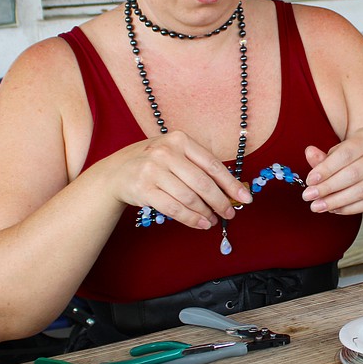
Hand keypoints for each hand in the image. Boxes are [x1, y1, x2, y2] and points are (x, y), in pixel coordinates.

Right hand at [111, 131, 252, 228]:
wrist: (118, 171)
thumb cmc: (155, 163)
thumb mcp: (175, 153)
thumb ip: (199, 165)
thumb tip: (231, 188)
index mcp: (180, 140)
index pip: (212, 164)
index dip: (231, 183)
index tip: (245, 198)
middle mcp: (166, 152)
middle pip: (202, 183)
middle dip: (220, 202)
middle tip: (230, 214)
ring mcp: (153, 170)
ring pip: (189, 198)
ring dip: (206, 213)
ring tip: (213, 220)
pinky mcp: (144, 189)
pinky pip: (174, 208)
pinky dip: (191, 219)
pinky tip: (201, 224)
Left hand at [300, 128, 362, 214]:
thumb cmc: (359, 157)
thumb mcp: (343, 151)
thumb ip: (325, 156)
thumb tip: (309, 153)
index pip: (345, 154)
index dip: (326, 169)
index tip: (310, 180)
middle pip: (353, 174)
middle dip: (328, 187)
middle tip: (309, 196)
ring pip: (361, 191)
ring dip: (336, 201)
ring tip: (318, 206)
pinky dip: (349, 208)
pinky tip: (334, 209)